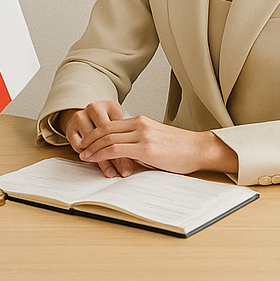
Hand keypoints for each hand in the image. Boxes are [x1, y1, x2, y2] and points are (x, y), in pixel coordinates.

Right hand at [60, 101, 132, 177]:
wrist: (88, 117)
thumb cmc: (108, 124)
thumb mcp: (120, 129)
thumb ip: (125, 145)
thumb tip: (128, 168)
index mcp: (110, 106)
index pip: (118, 129)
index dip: (125, 149)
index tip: (130, 166)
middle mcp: (94, 108)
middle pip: (105, 134)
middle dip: (114, 157)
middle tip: (122, 171)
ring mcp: (80, 116)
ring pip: (92, 141)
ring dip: (101, 159)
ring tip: (110, 170)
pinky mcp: (70, 127)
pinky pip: (78, 145)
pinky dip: (87, 155)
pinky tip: (95, 162)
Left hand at [76, 111, 237, 176]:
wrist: (199, 149)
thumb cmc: (181, 149)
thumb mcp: (156, 141)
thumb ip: (139, 142)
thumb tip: (125, 154)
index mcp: (141, 121)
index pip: (111, 124)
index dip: (96, 132)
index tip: (87, 141)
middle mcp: (139, 124)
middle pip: (105, 129)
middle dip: (90, 139)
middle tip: (80, 147)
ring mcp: (141, 135)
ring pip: (108, 138)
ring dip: (92, 147)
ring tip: (83, 155)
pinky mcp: (145, 148)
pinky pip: (117, 149)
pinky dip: (102, 154)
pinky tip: (95, 159)